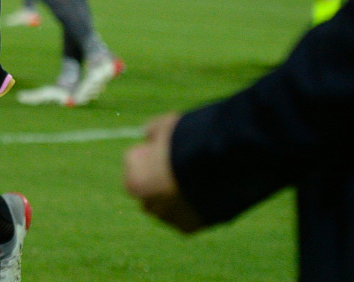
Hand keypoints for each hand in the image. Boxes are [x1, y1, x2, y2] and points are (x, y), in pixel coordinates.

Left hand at [123, 112, 205, 232]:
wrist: (220, 165)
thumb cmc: (187, 140)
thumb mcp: (164, 125)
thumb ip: (152, 131)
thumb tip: (149, 134)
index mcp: (133, 179)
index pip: (136, 164)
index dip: (153, 153)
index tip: (170, 148)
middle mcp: (146, 203)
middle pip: (150, 188)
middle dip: (161, 179)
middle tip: (183, 165)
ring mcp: (167, 218)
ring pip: (168, 206)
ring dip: (177, 196)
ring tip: (199, 178)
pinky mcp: (189, 228)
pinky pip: (187, 216)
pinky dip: (194, 208)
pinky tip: (207, 192)